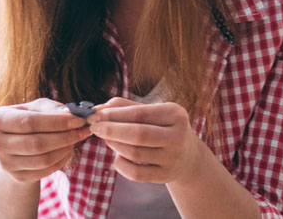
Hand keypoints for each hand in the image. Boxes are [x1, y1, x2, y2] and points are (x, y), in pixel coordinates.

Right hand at [0, 98, 93, 183]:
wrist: (13, 145)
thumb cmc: (27, 120)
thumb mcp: (36, 108)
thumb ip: (52, 109)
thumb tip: (72, 115)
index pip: (29, 122)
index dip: (57, 122)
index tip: (79, 120)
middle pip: (36, 143)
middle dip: (65, 137)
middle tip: (83, 130)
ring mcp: (5, 163)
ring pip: (43, 159)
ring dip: (65, 149)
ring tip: (76, 139)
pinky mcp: (17, 176)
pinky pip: (45, 170)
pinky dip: (61, 160)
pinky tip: (68, 150)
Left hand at [85, 96, 206, 183]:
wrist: (188, 156)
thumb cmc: (162, 128)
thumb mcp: (152, 112)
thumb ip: (125, 107)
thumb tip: (98, 108)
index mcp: (175, 114)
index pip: (139, 113)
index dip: (113, 114)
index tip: (95, 115)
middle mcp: (178, 136)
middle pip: (138, 134)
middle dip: (111, 130)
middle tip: (94, 127)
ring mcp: (173, 158)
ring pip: (134, 153)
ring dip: (114, 144)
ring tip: (107, 138)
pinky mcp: (165, 176)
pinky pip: (135, 173)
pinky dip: (120, 163)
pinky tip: (118, 156)